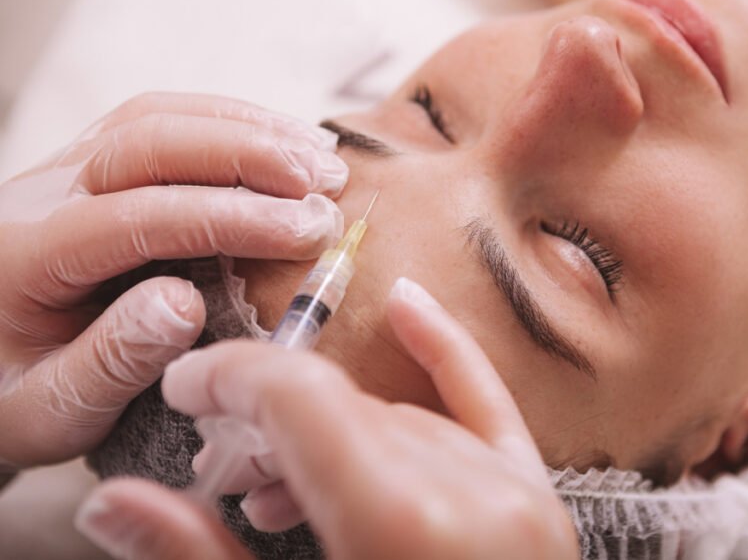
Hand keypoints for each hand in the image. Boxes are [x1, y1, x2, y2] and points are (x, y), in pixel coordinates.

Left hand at [0, 92, 346, 471]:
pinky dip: (231, 121)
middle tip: (326, 186)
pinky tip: (283, 140)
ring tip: (322, 158)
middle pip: (149, 142)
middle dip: (250, 156)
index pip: (140, 216)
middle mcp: (39, 194)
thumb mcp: (53, 410)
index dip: (234, 218)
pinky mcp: (90, 162)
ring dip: (248, 128)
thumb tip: (182, 304)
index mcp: (23, 255)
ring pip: (158, 117)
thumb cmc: (15, 395)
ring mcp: (63, 168)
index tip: (309, 233)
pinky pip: (161, 118)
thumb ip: (111, 362)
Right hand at [74, 278, 578, 559]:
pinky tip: (408, 309)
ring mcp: (518, 501)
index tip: (186, 389)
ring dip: (330, 430)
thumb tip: (118, 504)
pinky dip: (447, 357)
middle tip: (214, 461)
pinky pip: (492, 410)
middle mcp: (473, 499)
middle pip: (346, 410)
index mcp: (406, 527)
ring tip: (273, 478)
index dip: (231, 380)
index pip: (304, 400)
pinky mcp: (540, 511)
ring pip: (399, 420)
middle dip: (266, 422)